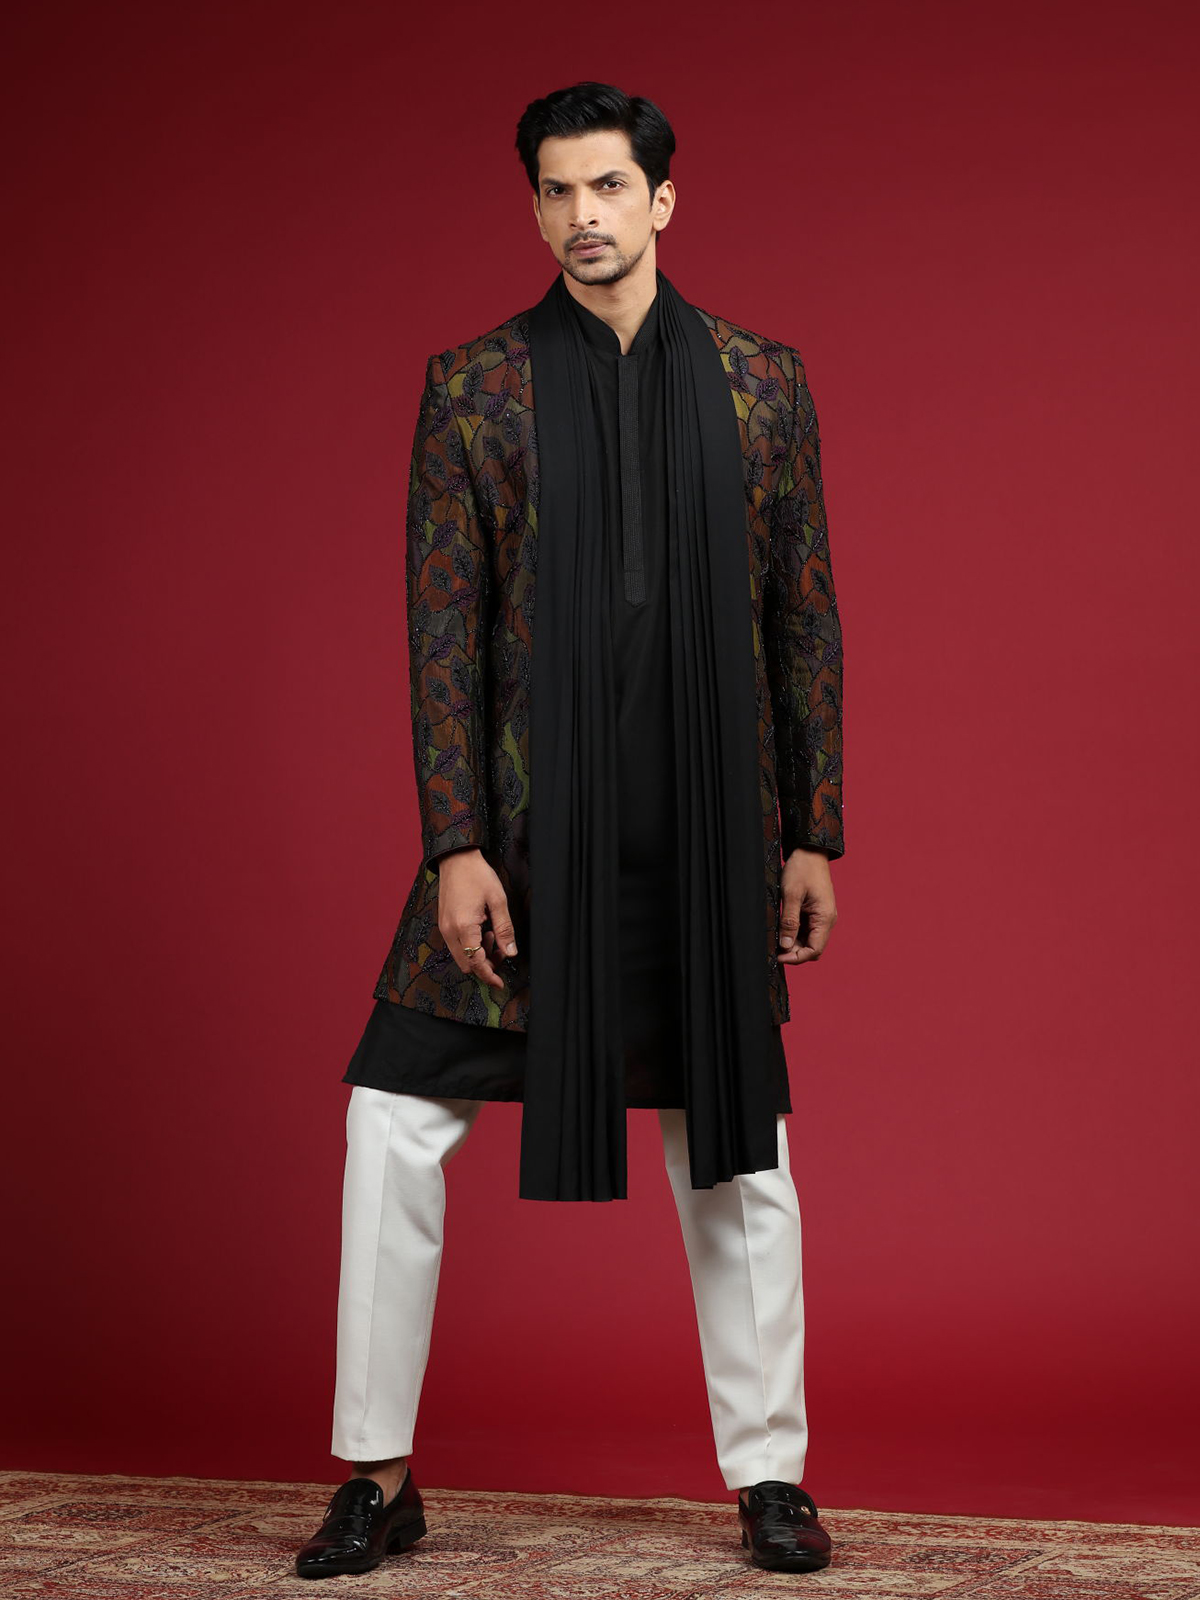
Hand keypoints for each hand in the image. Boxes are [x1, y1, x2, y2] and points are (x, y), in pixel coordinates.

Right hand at [436, 848, 518, 991]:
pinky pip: (456, 945)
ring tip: (493, 935)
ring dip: (478, 954)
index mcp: (464, 927)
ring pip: (461, 956)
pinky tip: (483, 930)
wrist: (456, 859)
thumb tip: (511, 952)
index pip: (476, 963)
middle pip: (466, 964)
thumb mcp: (498, 901)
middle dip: (485, 964)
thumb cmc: (477, 875)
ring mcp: (444, 928)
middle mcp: (450, 931)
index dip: (489, 975)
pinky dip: (470, 945)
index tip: (499, 982)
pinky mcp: (443, 924)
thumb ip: (505, 929)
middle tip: (501, 951)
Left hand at [776, 847, 837, 964]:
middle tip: (774, 947)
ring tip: (776, 936)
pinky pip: (806, 930)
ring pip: (808, 940)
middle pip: (812, 948)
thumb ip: (789, 921)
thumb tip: (785, 945)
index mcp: (825, 918)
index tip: (778, 956)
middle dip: (794, 951)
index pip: (814, 950)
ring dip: (793, 942)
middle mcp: (826, 920)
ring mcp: (821, 916)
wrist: (810, 851)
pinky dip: (794, 933)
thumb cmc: (802, 869)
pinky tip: (781, 928)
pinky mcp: (815, 912)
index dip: (796, 957)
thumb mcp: (791, 895)